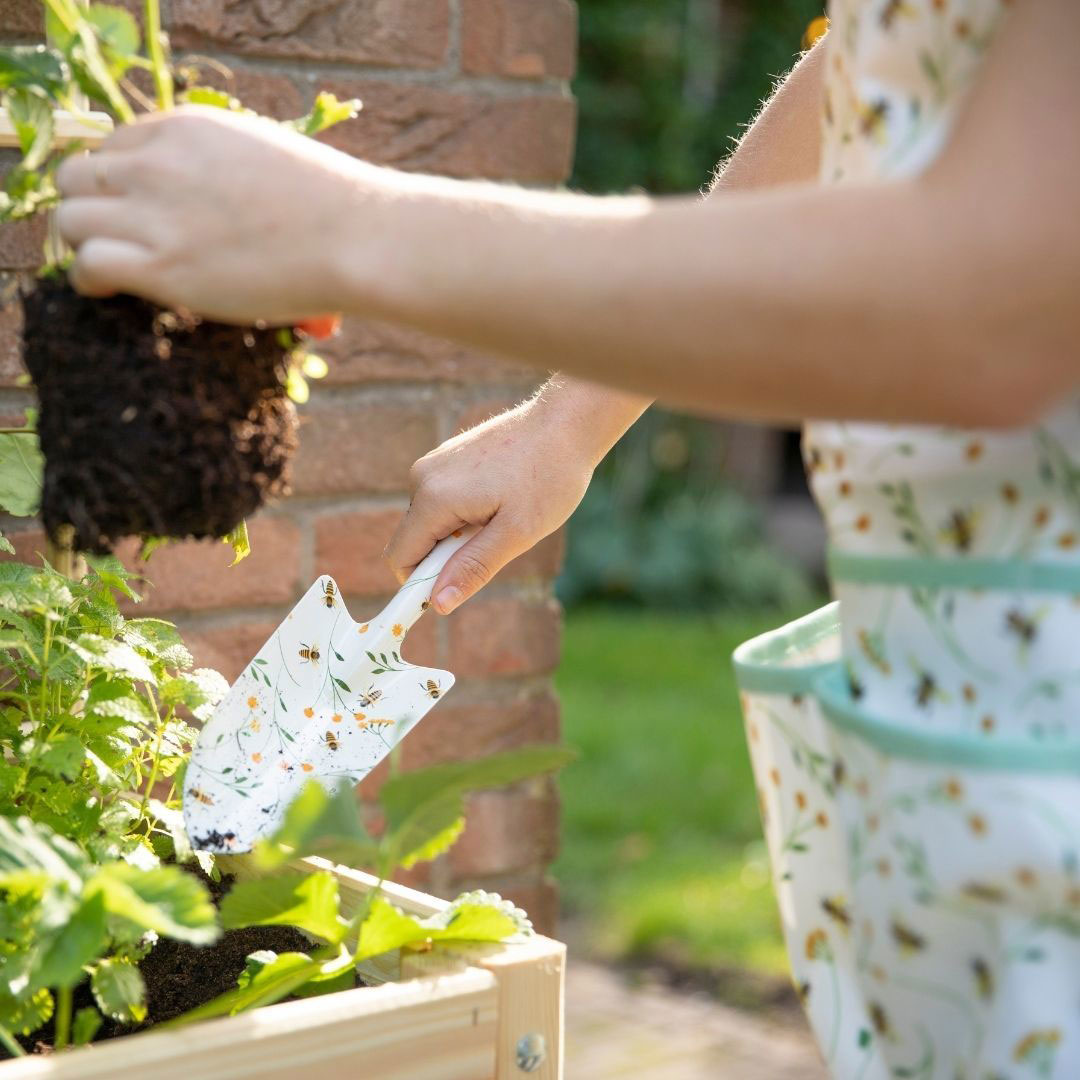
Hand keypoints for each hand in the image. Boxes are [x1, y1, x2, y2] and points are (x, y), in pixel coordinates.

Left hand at [55, 107, 376, 323]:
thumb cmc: (335, 208)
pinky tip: (109, 290)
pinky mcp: (161, 265)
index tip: (141, 210)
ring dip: (85, 243)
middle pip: (78, 177)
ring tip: (112, 266)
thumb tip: (214, 201)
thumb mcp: (267, 157)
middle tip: (118, 237)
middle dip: (92, 207)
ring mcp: (156, 214)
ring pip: (71, 219)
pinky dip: (89, 278)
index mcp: (186, 128)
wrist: (358, 238)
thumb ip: (225, 171)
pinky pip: (87, 263)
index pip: (116, 146)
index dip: (122, 182)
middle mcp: (159, 163)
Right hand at [384, 393, 597, 614]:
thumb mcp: (517, 533)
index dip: (420, 585)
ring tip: (503, 515)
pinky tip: (501, 498)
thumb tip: (438, 604)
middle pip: (416, 541)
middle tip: (497, 541)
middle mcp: (423, 477)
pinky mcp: (447, 458)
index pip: (400, 558)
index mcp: (433, 497)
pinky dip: (465, 514)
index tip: (457, 591)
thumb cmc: (548, 477)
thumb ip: (473, 568)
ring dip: (460, 535)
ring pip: (431, 523)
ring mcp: (434, 464)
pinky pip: (442, 502)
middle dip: (448, 556)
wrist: (566, 424)